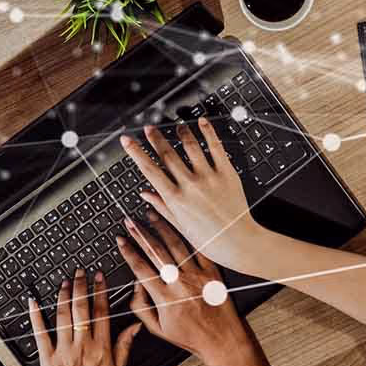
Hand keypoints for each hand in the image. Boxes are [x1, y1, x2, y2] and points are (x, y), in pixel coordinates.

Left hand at [20, 270, 140, 365]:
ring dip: (63, 295)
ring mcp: (63, 352)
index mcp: (102, 349)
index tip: (99, 277)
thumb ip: (125, 347)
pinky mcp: (47, 359)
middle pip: (82, 309)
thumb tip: (135, 326)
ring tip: (65, 281)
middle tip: (81, 271)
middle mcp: (82, 347)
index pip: (102, 313)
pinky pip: (40, 333)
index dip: (100, 291)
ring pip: (62, 316)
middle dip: (81, 286)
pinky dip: (36, 316)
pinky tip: (34, 302)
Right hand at [118, 214, 283, 365]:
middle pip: (155, 251)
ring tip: (150, 215)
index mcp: (165, 298)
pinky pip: (197, 248)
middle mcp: (180, 283)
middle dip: (139, 234)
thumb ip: (140, 308)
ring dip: (160, 227)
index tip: (121, 240)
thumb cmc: (192, 337)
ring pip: (175, 244)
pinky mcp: (212, 271)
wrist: (224, 340)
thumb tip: (135, 286)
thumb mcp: (159, 329)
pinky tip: (178, 223)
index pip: (140, 268)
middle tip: (129, 221)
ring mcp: (198, 275)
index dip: (128, 252)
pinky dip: (186, 234)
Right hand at [119, 120, 267, 271]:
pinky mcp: (227, 173)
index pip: (150, 170)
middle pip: (167, 154)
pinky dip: (207, 132)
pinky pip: (216, 147)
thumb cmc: (210, 238)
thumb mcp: (180, 225)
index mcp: (175, 199)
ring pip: (191, 146)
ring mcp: (209, 177)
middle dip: (155, 138)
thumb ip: (161, 206)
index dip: (136, 152)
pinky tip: (201, 122)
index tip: (127, 141)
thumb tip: (145, 194)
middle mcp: (190, 185)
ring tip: (177, 126)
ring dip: (181, 132)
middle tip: (148, 128)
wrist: (238, 242)